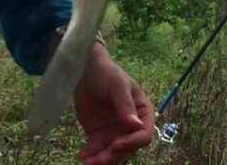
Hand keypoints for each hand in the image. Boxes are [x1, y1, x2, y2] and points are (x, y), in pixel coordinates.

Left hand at [74, 42, 153, 164]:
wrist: (85, 71)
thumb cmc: (107, 73)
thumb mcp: (118, 86)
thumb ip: (126, 105)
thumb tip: (135, 125)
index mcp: (142, 113)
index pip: (144, 134)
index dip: (133, 143)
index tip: (117, 144)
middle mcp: (130, 126)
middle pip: (128, 148)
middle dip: (115, 155)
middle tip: (99, 159)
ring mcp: (114, 132)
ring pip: (112, 153)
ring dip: (102, 160)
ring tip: (88, 162)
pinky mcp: (98, 135)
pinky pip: (96, 150)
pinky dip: (90, 156)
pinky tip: (82, 155)